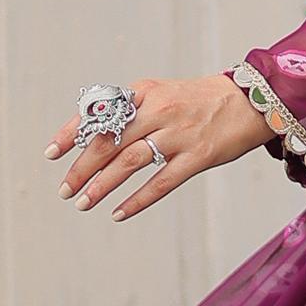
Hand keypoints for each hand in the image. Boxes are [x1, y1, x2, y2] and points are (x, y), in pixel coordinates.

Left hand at [47, 71, 268, 219]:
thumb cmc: (202, 100)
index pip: (100, 113)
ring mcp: (179, 134)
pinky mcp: (198, 155)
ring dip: (102, 185)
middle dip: (82, 168)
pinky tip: (119, 213)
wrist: (253, 99)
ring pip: (129, 162)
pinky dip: (137, 200)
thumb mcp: (163, 94)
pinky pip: (162, 182)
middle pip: (110, 141)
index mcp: (146, 93)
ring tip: (83, 202)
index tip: (52, 153)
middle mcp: (159, 111)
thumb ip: (133, 112)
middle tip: (64, 189)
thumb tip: (95, 135)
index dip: (72, 133)